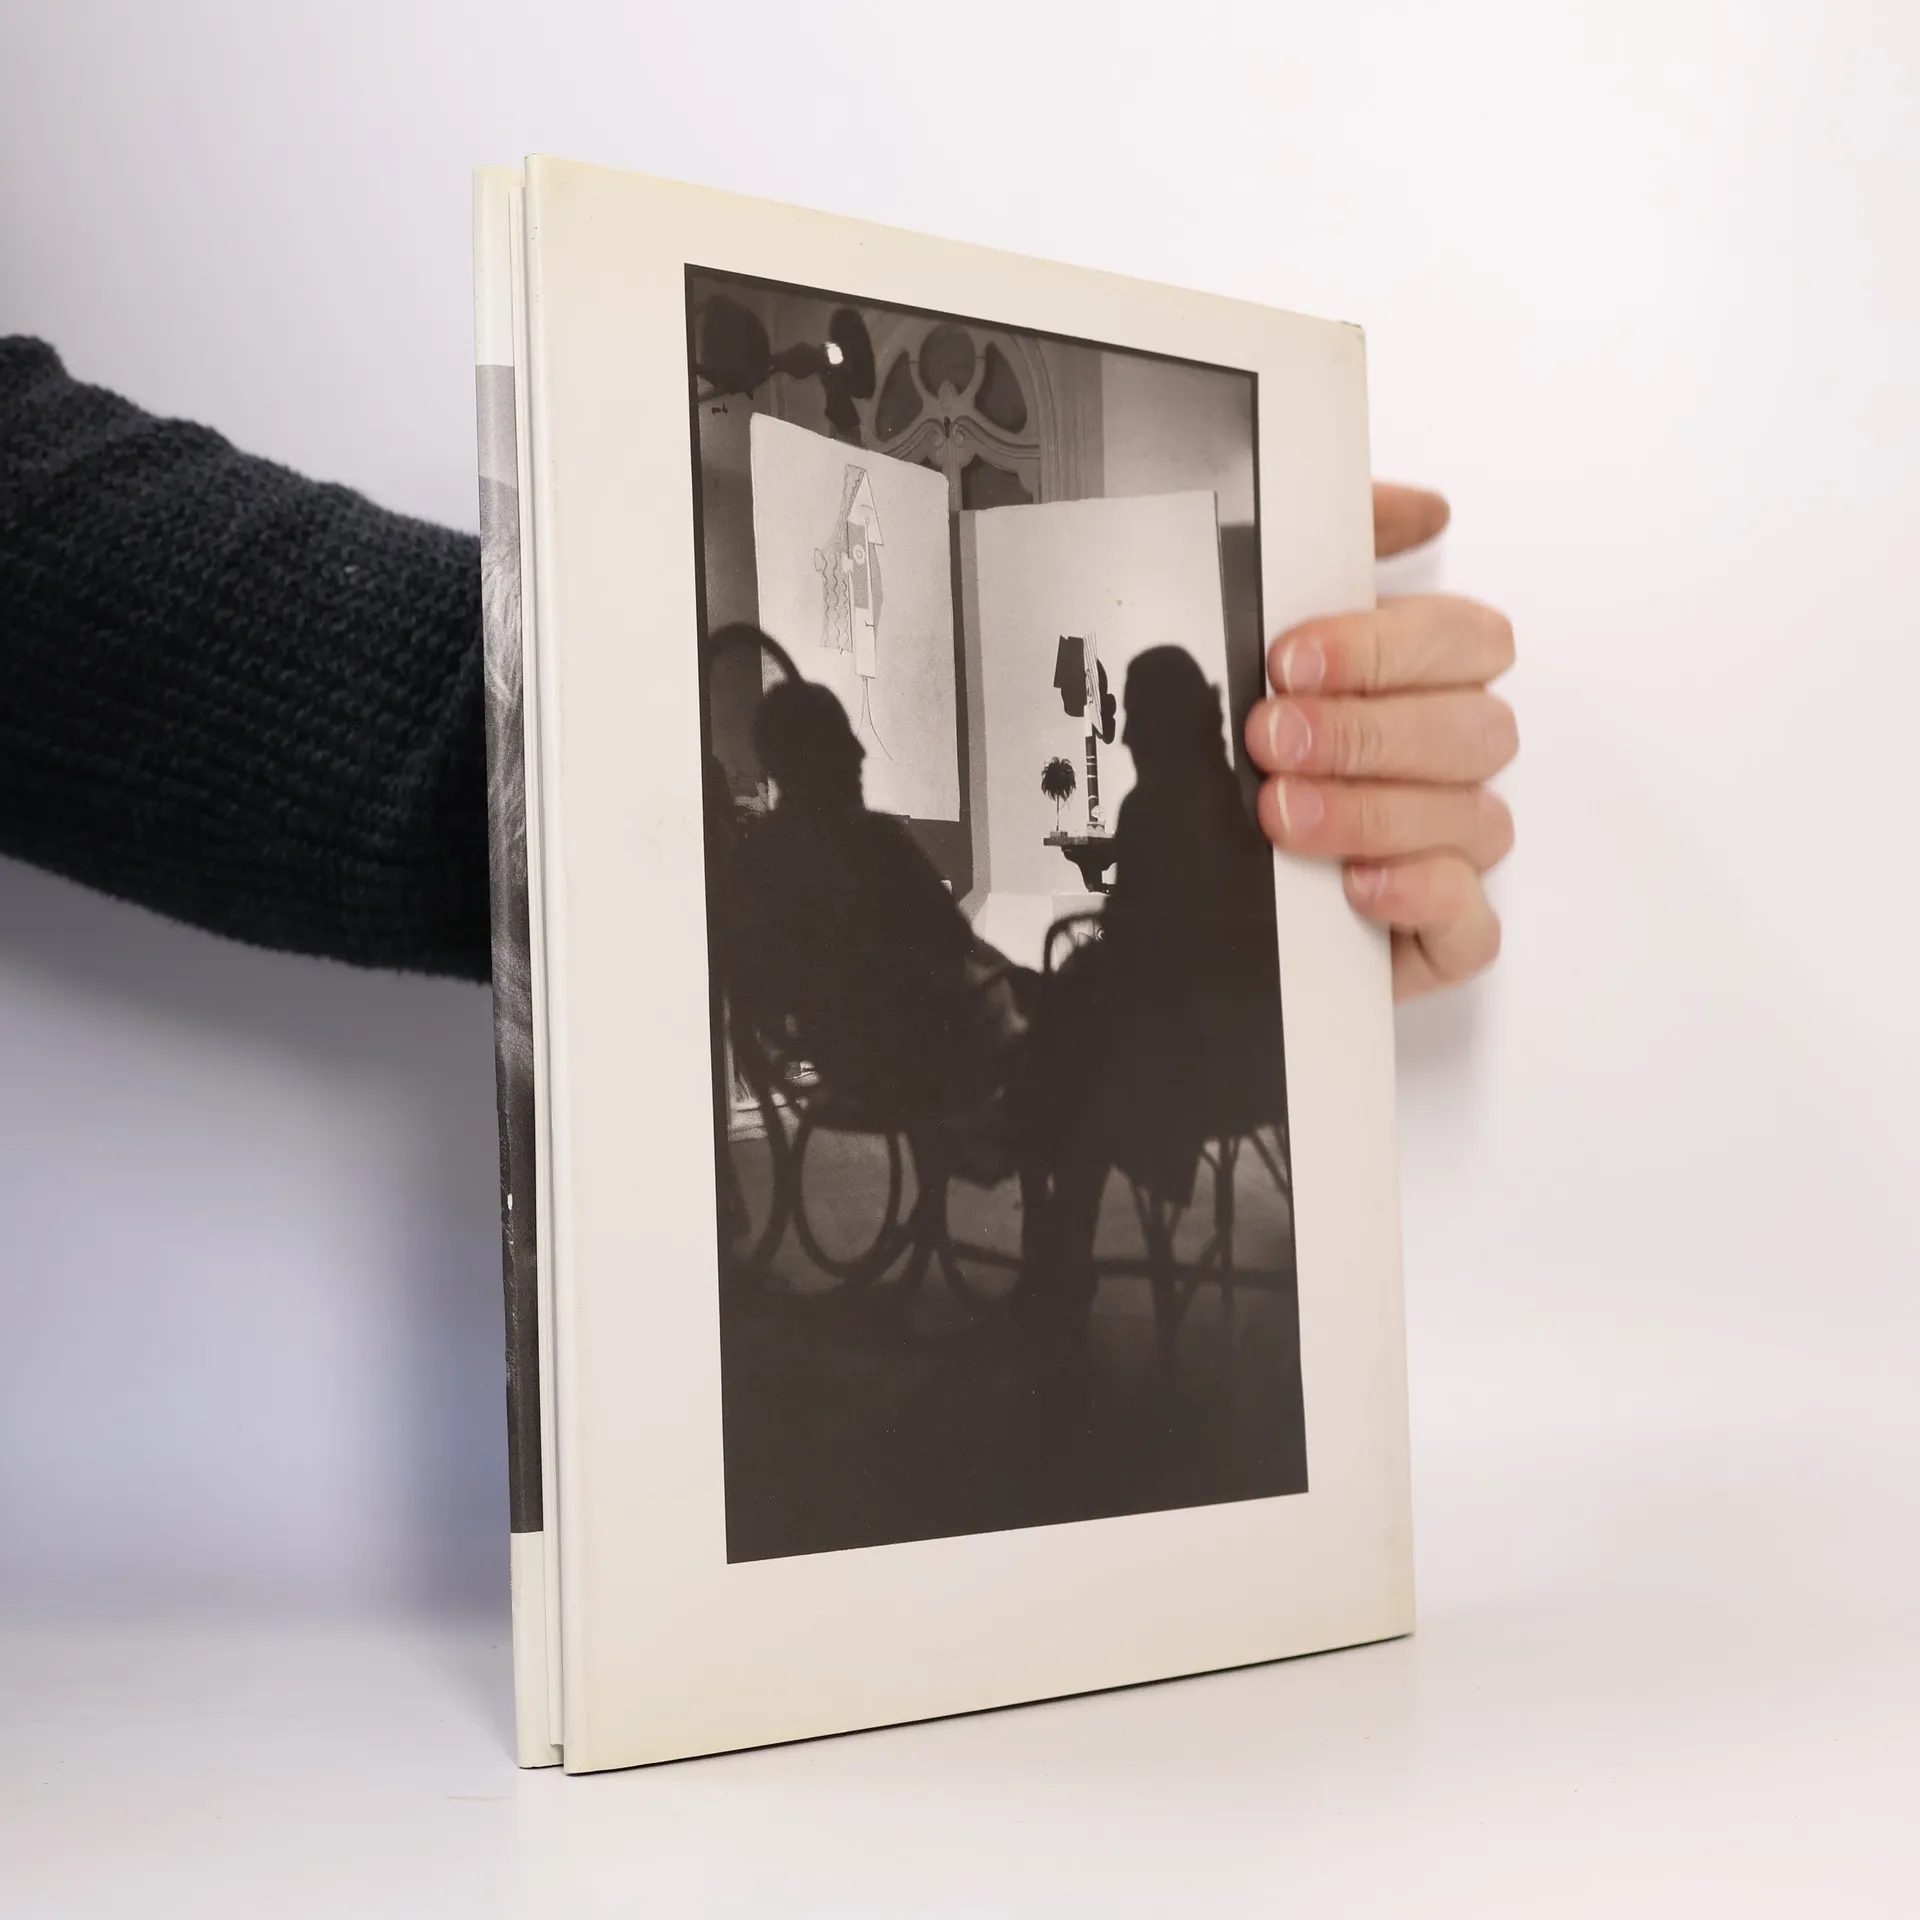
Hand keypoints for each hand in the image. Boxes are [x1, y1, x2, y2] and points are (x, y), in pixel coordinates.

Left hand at [1245, 483, 1515, 1000]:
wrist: (1153, 901)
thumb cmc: (1211, 772)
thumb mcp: (1236, 654)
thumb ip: (1313, 564)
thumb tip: (1417, 509)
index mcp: (1417, 686)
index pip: (1466, 641)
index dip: (1388, 646)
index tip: (1292, 658)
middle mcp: (1442, 765)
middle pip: (1475, 729)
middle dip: (1366, 730)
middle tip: (1271, 736)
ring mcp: (1446, 852)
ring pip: (1473, 819)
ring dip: (1373, 810)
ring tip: (1283, 813)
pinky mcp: (1434, 938)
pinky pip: (1471, 922)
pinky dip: (1421, 897)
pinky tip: (1357, 884)